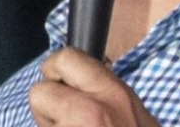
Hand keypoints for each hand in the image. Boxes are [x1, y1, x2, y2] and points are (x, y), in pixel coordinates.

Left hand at [29, 48, 159, 126]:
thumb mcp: (141, 116)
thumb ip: (113, 96)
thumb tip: (90, 79)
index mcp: (115, 94)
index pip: (67, 58)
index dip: (57, 70)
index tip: (63, 85)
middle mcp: (90, 112)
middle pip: (39, 91)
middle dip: (46, 104)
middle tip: (61, 117)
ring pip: (38, 123)